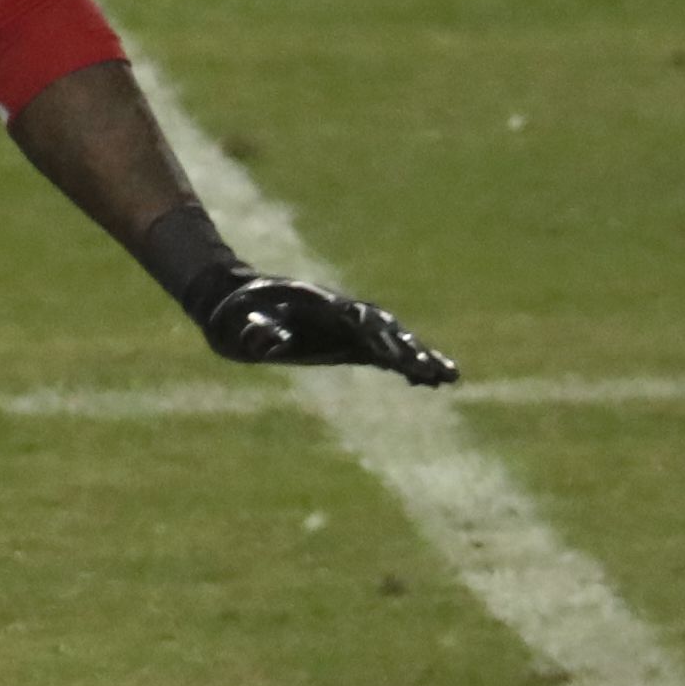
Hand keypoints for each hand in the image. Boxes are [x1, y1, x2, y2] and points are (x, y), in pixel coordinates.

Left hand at [198, 274, 458, 384]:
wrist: (235, 303)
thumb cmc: (235, 315)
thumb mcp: (238, 324)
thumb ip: (255, 330)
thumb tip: (262, 339)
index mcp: (320, 306)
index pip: (359, 322)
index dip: (381, 339)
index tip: (399, 358)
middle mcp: (341, 314)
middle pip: (386, 331)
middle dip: (412, 350)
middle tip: (439, 371)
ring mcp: (346, 327)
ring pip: (392, 340)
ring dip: (419, 356)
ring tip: (449, 377)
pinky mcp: (346, 343)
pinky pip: (382, 354)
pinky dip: (405, 364)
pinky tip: (428, 382)